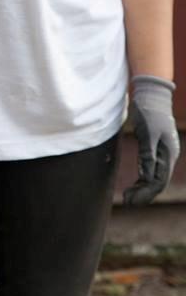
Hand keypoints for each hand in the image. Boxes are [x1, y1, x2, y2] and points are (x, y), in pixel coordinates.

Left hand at [123, 75, 179, 206]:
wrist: (151, 94)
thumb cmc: (150, 111)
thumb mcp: (148, 132)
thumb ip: (148, 153)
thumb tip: (147, 175)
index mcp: (168, 154)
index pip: (159, 181)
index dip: (146, 193)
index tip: (132, 200)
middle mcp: (167, 156)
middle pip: (157, 182)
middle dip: (143, 194)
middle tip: (127, 201)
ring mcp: (162, 153)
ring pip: (154, 177)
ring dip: (142, 188)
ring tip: (128, 196)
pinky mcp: (154, 148)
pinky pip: (150, 168)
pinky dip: (142, 178)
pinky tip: (134, 184)